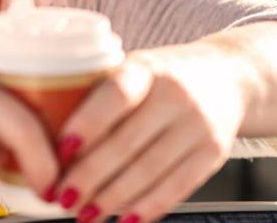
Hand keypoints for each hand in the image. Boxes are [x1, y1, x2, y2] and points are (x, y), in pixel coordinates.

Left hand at [52, 44, 249, 222]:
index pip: (115, 95)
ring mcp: (198, 125)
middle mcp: (175, 96)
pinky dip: (148, 207)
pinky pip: (178, 186)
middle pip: (127, 142)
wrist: (228, 76)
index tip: (60, 149)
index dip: (87, 123)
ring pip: (150, 170)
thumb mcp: (133, 68)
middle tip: (63, 196)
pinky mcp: (214, 153)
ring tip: (85, 213)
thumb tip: (47, 133)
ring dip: (113, 199)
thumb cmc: (162, 76)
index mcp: (146, 69)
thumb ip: (99, 93)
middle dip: (89, 176)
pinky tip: (125, 219)